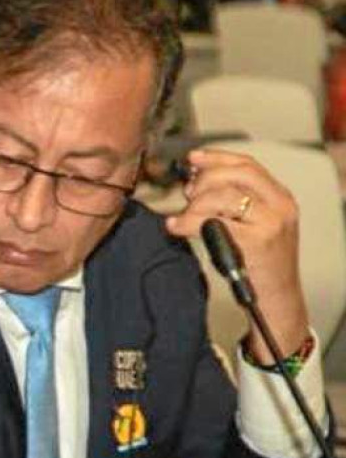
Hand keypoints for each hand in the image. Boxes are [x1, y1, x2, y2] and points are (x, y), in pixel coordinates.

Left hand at [164, 147, 309, 359]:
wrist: (277, 299)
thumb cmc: (258, 264)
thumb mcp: (254, 226)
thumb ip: (233, 203)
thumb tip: (194, 183)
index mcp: (280, 198)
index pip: (247, 164)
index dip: (217, 158)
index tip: (192, 159)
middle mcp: (280, 206)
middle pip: (235, 174)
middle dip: (204, 180)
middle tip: (188, 195)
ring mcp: (270, 223)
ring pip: (223, 197)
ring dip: (195, 205)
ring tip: (184, 218)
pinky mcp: (256, 242)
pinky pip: (213, 222)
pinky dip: (188, 222)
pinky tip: (177, 227)